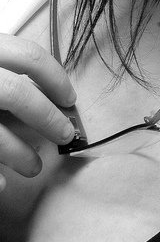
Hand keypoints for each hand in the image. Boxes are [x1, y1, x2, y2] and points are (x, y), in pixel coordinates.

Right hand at [0, 33, 75, 187]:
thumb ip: (9, 71)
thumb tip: (48, 98)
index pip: (28, 56)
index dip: (55, 78)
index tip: (70, 99)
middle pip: (16, 94)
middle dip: (46, 118)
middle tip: (65, 134)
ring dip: (19, 153)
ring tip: (35, 167)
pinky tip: (2, 185)